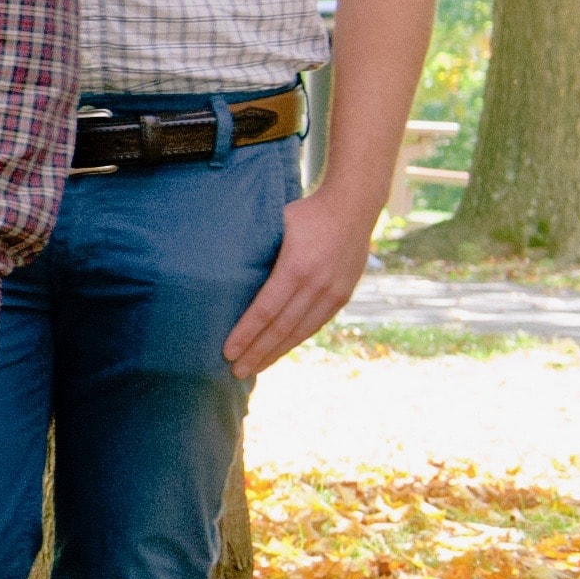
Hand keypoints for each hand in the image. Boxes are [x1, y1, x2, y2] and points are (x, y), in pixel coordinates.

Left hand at [222, 187, 373, 378]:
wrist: (353, 207)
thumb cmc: (305, 213)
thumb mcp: (277, 225)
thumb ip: (260, 251)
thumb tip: (226, 271)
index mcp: (296, 267)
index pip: (265, 310)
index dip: (246, 334)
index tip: (227, 352)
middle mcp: (317, 285)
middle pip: (281, 328)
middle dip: (257, 352)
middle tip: (235, 372)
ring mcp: (333, 292)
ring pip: (300, 332)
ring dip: (276, 352)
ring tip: (254, 368)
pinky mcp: (343, 296)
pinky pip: (315, 325)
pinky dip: (295, 340)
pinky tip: (279, 351)